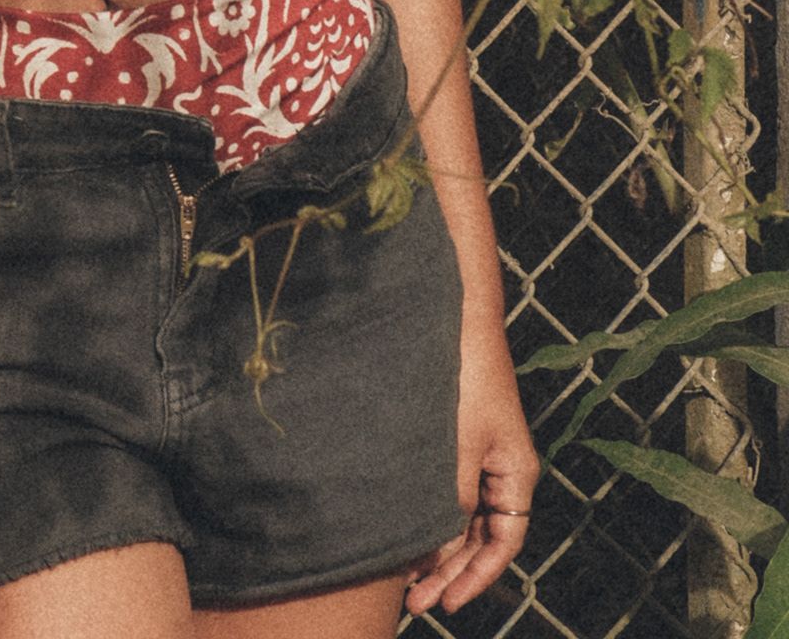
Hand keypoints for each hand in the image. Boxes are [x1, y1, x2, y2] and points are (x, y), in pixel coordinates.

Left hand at [402, 319, 537, 616]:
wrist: (453, 314)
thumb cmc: (464, 372)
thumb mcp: (459, 443)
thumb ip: (453, 499)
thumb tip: (440, 553)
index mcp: (515, 472)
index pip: (504, 543)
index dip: (477, 577)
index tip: (447, 603)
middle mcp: (501, 469)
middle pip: (482, 538)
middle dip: (451, 573)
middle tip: (416, 604)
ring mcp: (479, 454)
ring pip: (463, 519)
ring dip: (437, 549)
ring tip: (405, 581)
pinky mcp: (455, 438)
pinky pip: (448, 492)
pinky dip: (430, 517)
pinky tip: (403, 531)